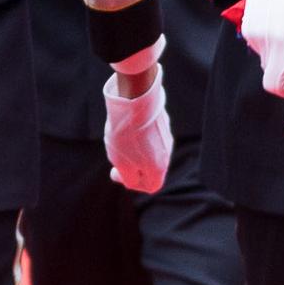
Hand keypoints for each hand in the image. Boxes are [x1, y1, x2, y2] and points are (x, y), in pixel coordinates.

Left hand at [103, 56, 172, 192]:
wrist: (134, 99)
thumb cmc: (125, 135)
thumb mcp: (121, 162)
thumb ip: (128, 177)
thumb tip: (132, 180)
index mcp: (158, 167)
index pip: (151, 186)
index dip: (134, 184)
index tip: (118, 171)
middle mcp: (166, 153)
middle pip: (151, 168)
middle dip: (133, 165)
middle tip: (117, 154)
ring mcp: (166, 135)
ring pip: (150, 150)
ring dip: (135, 149)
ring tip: (119, 137)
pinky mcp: (162, 120)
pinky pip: (150, 134)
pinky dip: (139, 134)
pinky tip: (127, 124)